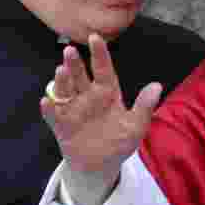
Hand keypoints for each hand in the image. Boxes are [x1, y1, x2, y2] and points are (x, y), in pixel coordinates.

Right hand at [40, 34, 161, 181]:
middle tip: (70, 50)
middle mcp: (87, 97)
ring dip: (61, 81)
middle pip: (79, 76)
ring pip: (64, 91)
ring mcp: (73, 110)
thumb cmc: (119, 142)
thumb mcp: (136, 126)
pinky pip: (53, 115)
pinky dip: (49, 108)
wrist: (102, 166)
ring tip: (61, 71)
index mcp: (106, 93)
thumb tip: (157, 86)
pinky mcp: (62, 126)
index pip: (103, 69)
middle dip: (74, 63)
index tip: (94, 37)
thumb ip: (144, 106)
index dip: (99, 54)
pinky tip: (47, 101)